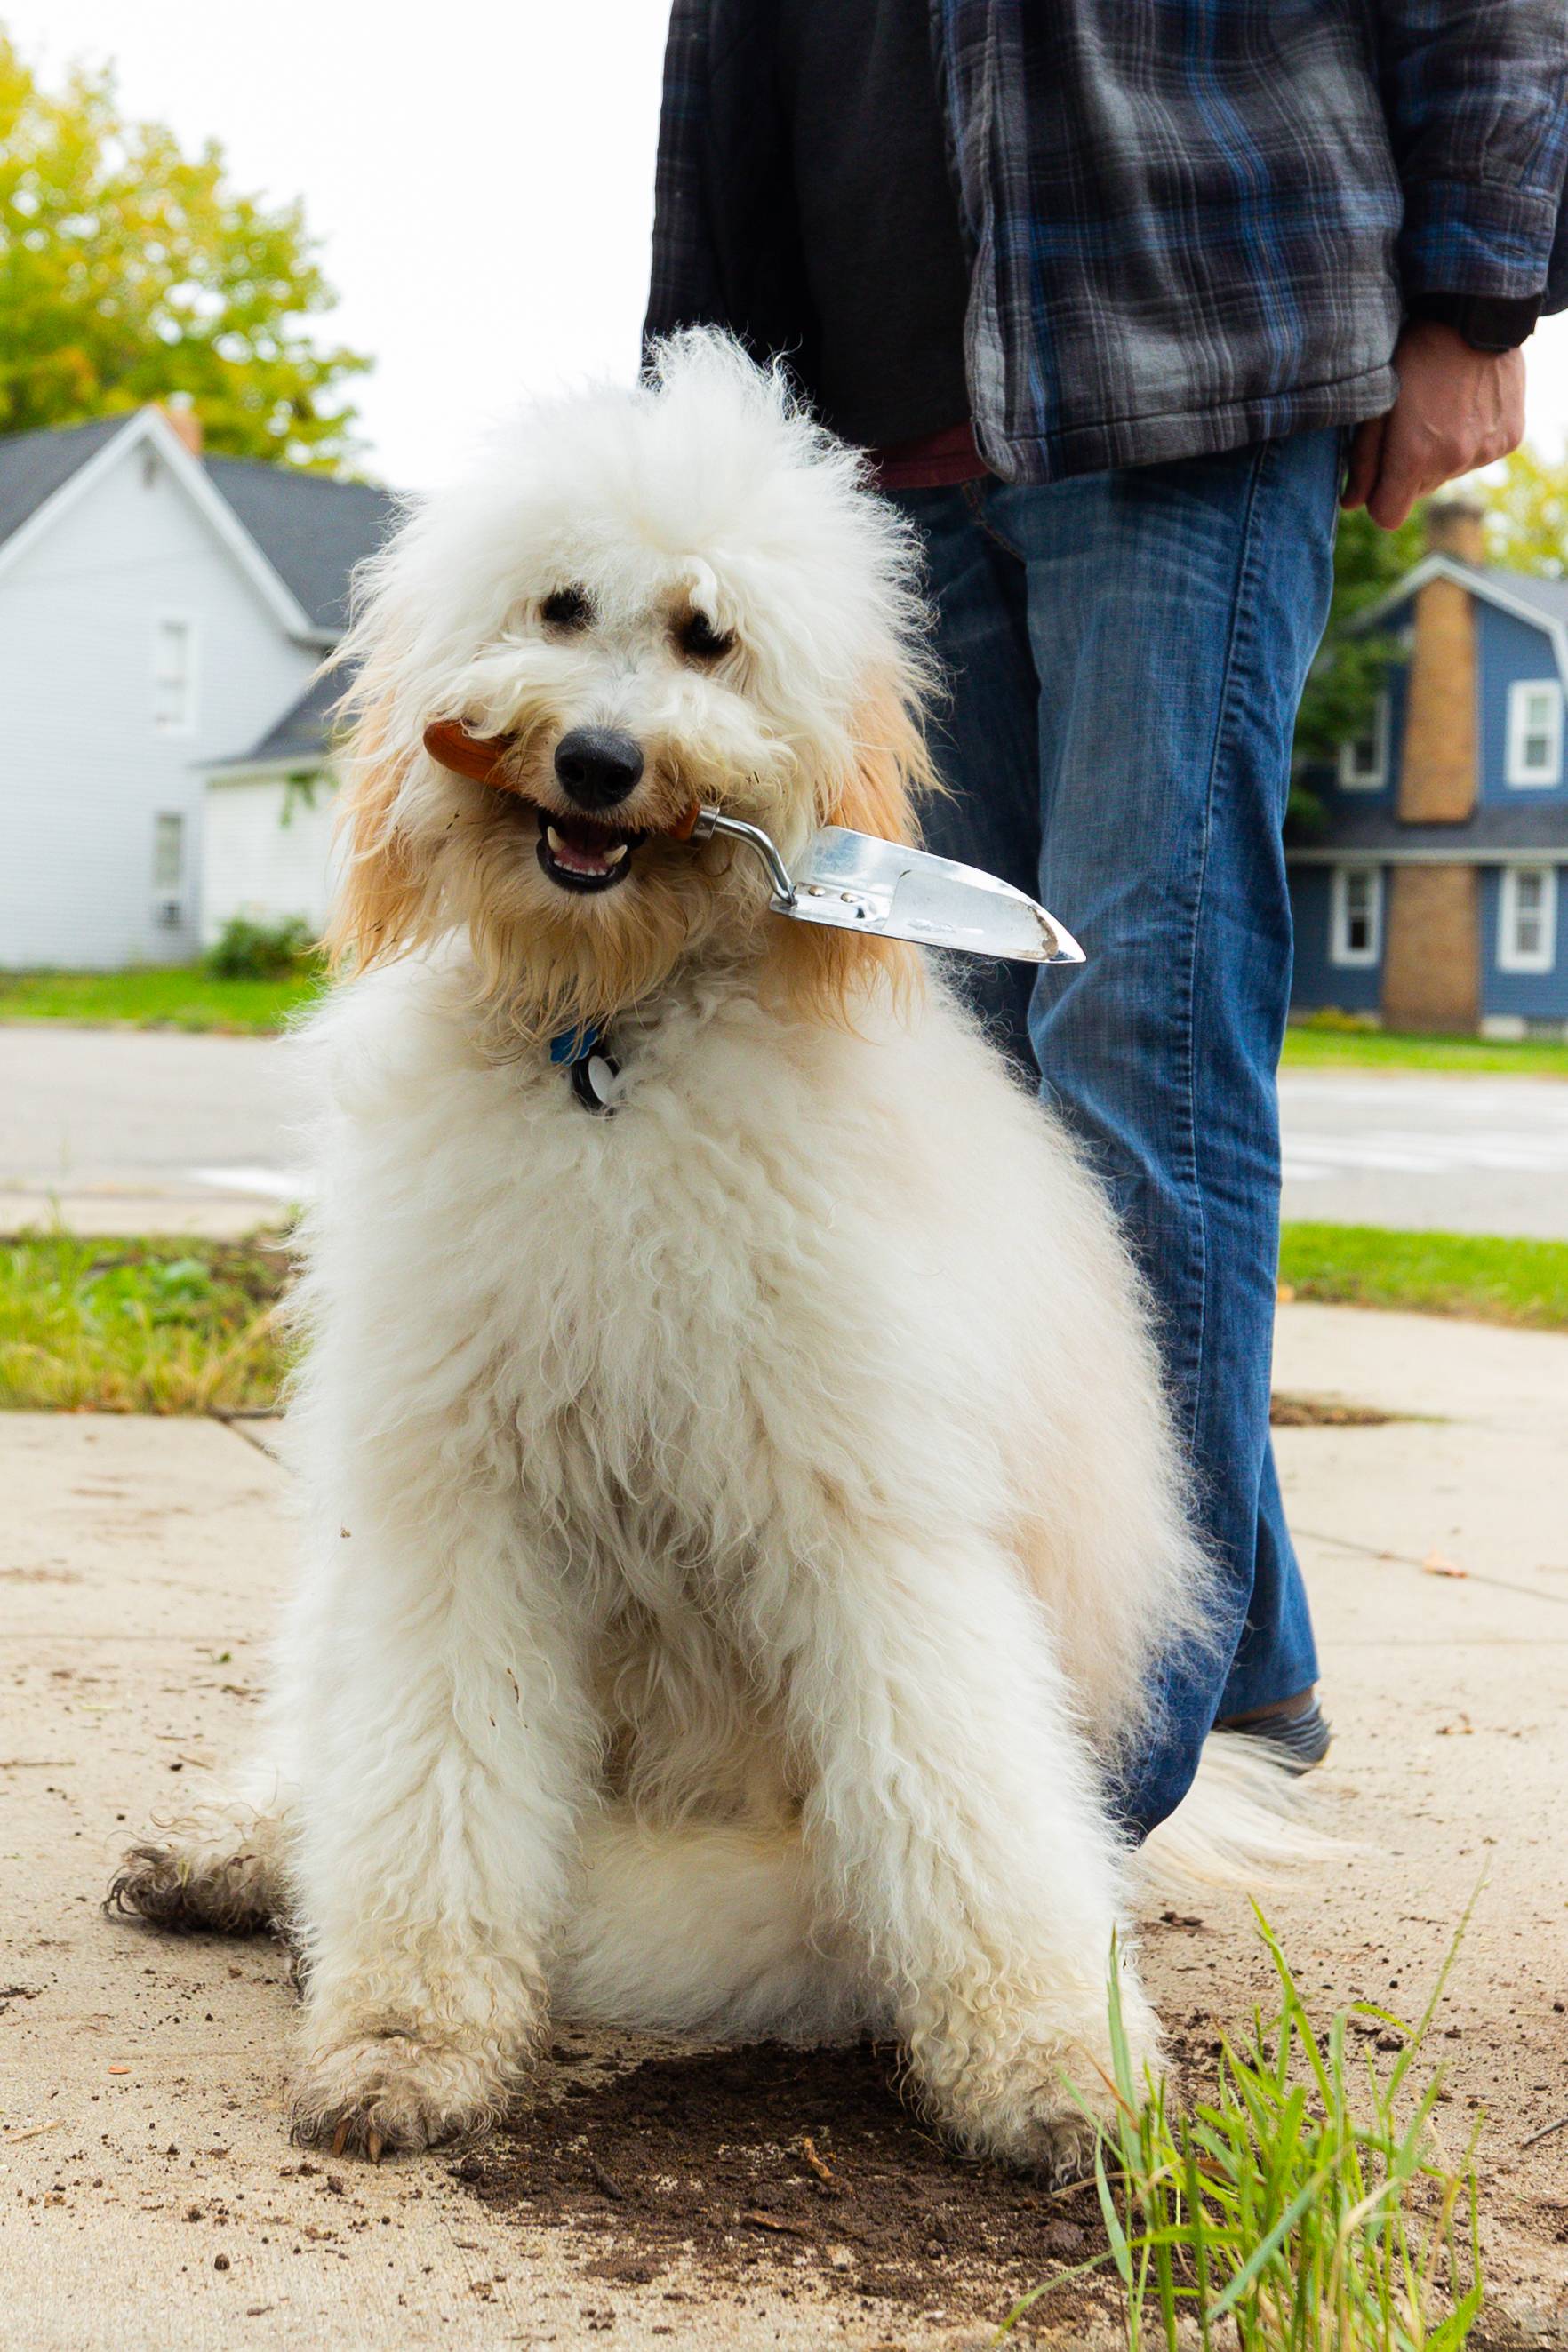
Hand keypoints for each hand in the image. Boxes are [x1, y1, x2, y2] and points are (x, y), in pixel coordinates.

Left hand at [1341, 318, 1524, 529]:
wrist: (1476, 314)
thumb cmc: (1415, 354)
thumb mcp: (1377, 402)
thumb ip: (1362, 459)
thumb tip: (1351, 504)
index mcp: (1415, 456)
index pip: (1388, 516)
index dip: (1379, 498)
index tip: (1378, 474)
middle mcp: (1454, 461)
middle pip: (1418, 493)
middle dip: (1408, 470)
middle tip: (1410, 424)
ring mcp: (1485, 452)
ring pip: (1448, 474)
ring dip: (1439, 454)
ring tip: (1439, 409)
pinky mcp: (1509, 439)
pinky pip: (1478, 456)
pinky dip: (1469, 441)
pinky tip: (1465, 406)